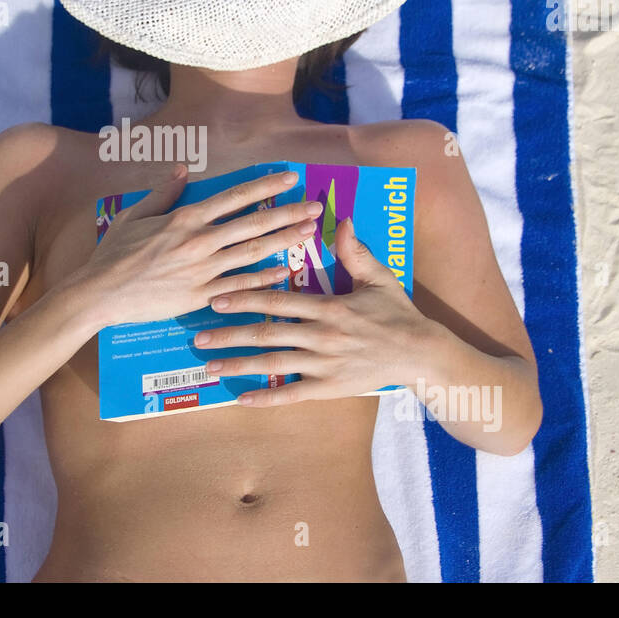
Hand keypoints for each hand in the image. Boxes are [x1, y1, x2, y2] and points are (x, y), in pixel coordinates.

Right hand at [74, 165, 325, 328]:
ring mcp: (202, 270)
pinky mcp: (200, 297)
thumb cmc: (114, 254)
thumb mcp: (134, 215)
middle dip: (287, 213)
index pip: (234, 196)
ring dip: (284, 241)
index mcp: (185, 218)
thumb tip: (181, 169)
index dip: (265, 185)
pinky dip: (264, 278)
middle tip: (315, 206)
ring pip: (252, 252)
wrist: (101, 293)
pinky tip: (284, 270)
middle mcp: (199, 241)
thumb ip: (163, 192)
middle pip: (253, 223)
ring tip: (309, 232)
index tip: (289, 177)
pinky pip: (239, 287)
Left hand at [193, 216, 440, 405]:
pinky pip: (293, 395)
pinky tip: (241, 399)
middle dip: (229, 334)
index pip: (278, 301)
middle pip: (267, 334)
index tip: (216, 297)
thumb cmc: (398, 313)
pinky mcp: (330, 389)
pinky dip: (266, 398)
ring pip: (274, 365)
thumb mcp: (379, 277)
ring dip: (239, 364)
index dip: (244, 298)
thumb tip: (341, 218)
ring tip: (210, 364)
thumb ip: (355, 250)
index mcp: (329, 307)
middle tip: (198, 334)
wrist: (421, 354)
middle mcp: (322, 337)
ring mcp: (324, 365)